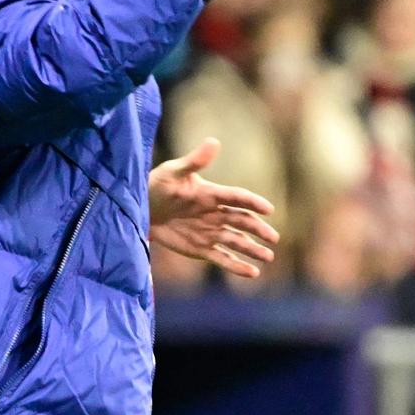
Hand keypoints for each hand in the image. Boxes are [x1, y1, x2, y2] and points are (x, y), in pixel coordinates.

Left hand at [148, 137, 279, 277]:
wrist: (141, 210)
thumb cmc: (157, 186)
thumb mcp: (172, 172)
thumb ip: (194, 161)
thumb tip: (214, 141)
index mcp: (212, 194)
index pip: (238, 198)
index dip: (253, 202)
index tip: (269, 209)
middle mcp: (215, 214)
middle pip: (242, 221)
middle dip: (259, 230)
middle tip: (273, 238)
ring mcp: (210, 232)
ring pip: (236, 242)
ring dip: (252, 249)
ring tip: (268, 257)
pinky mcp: (201, 249)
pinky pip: (222, 258)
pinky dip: (237, 266)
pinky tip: (252, 273)